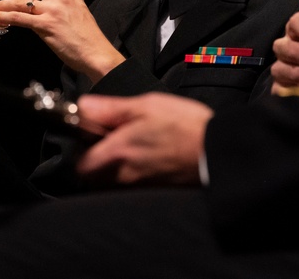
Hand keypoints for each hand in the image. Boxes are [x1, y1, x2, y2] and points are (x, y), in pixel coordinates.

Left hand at [0, 0, 124, 81]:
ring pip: (21, 0)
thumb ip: (65, 5)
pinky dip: (4, 16)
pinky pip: (19, 18)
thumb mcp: (80, 12)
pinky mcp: (45, 26)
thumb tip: (50, 6)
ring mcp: (52, 11)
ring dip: (3, 3)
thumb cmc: (90, 39)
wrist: (96, 53)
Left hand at [74, 93, 211, 185]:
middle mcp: (124, 176)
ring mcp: (139, 188)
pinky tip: (149, 159)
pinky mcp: (153, 192)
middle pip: (94, 177)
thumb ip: (110, 108)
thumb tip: (83, 106)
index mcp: (117, 153)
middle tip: (112, 141)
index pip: (80, 164)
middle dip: (97, 160)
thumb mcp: (146, 105)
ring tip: (134, 148)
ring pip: (113, 182)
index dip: (82, 150)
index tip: (92, 136)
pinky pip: (132, 187)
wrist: (218, 152)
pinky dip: (133, 175)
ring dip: (115, 168)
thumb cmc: (185, 126)